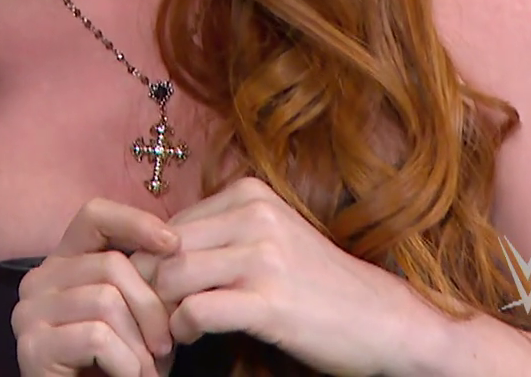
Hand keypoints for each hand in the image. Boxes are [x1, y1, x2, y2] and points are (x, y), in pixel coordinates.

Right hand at [15, 198, 182, 376]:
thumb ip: (144, 283)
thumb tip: (174, 250)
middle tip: (166, 347)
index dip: (135, 222)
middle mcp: (37, 282)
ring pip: (106, 300)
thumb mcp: (137, 318)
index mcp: (62, 265)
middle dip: (152, 308)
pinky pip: (97, 337)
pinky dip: (126, 363)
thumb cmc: (118, 369)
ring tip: (146, 371)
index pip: (93, 216)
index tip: (174, 245)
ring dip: (140, 344)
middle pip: (111, 265)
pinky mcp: (32, 348)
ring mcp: (29, 314)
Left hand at [151, 177, 434, 375]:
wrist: (385, 321)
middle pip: (162, 249)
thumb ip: (218, 234)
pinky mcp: (270, 301)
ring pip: (171, 276)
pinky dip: (182, 327)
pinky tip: (190, 336)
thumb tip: (150, 248)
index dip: (149, 261)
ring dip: (159, 310)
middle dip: (146, 285)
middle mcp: (254, 216)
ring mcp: (263, 257)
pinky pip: (196, 310)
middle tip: (148, 314)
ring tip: (168, 328)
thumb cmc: (317, 284)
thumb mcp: (269, 238)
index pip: (167, 224)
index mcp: (248, 194)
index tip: (150, 289)